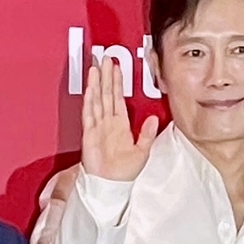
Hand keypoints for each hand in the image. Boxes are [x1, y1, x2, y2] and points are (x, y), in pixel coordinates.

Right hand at [81, 52, 157, 181]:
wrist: (110, 185)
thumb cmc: (123, 172)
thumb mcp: (142, 152)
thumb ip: (147, 134)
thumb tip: (154, 119)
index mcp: (120, 126)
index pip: (117, 98)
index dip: (117, 83)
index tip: (116, 68)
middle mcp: (107, 123)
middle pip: (106, 94)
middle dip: (106, 76)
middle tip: (105, 58)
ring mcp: (97, 126)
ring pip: (97, 99)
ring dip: (96, 83)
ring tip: (96, 67)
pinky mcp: (89, 133)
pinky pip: (89, 113)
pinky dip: (90, 100)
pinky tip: (91, 88)